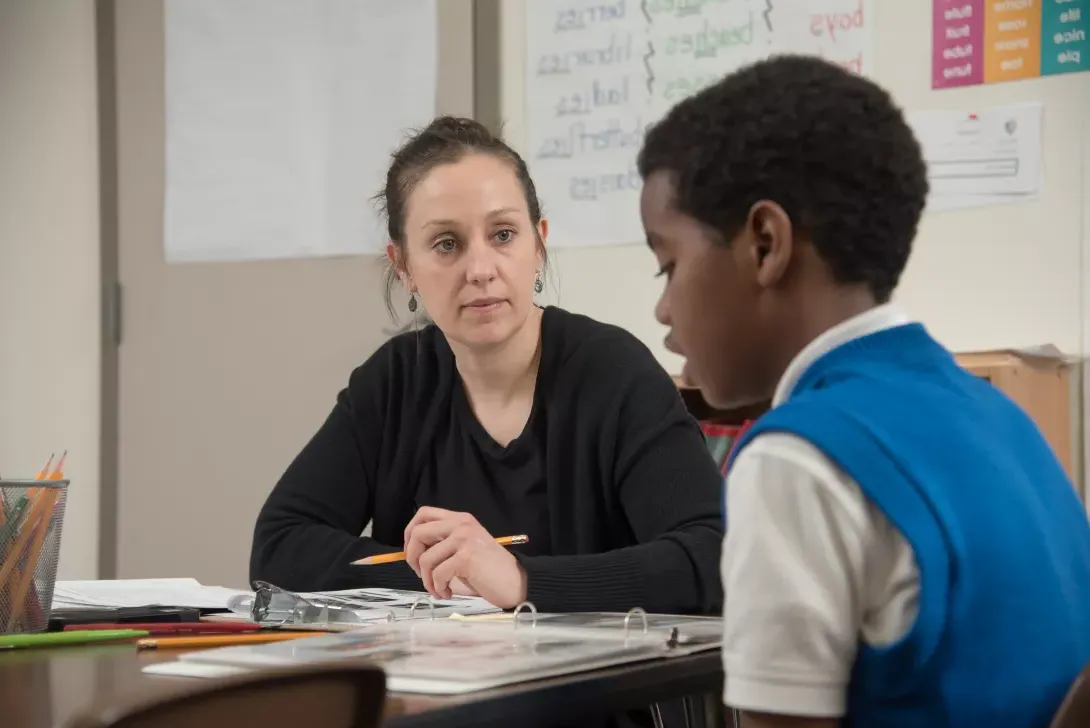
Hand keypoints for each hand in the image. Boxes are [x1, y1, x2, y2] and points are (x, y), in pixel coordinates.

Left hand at [403, 507, 526, 608]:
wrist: (515, 582)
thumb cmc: (487, 570)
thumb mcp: (463, 548)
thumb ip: (442, 545)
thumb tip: (412, 554)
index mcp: (460, 519)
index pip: (424, 513)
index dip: (410, 532)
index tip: (413, 552)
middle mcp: (461, 524)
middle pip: (418, 533)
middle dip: (413, 558)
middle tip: (422, 574)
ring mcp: (464, 539)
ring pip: (426, 559)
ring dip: (427, 581)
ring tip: (439, 590)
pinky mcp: (467, 557)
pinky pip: (438, 574)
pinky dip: (438, 588)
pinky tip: (447, 593)